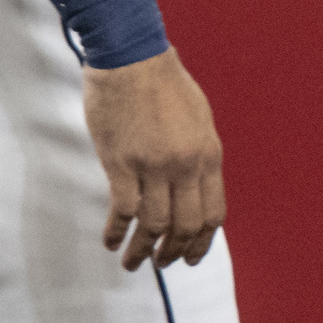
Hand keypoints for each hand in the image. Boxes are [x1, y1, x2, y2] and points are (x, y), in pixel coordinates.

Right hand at [82, 49, 223, 271]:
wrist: (131, 57)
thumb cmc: (162, 81)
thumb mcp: (198, 118)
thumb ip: (198, 153)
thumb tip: (193, 183)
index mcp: (208, 156)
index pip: (212, 213)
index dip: (201, 242)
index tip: (189, 257)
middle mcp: (186, 166)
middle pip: (185, 225)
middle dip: (173, 252)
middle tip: (161, 264)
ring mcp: (154, 167)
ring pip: (153, 224)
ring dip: (143, 250)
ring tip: (132, 264)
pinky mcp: (121, 163)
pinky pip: (123, 209)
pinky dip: (117, 231)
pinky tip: (110, 240)